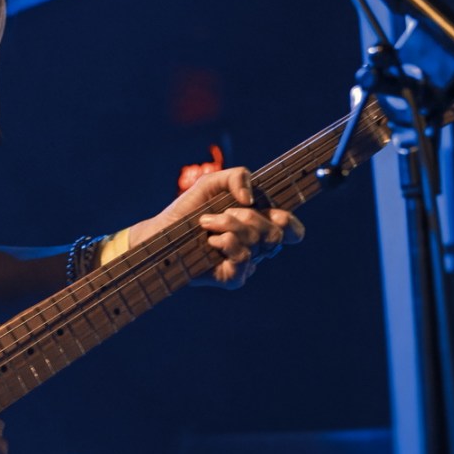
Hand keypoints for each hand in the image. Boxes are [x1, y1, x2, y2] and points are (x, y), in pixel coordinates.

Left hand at [126, 165, 304, 288]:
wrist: (162, 231)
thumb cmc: (189, 209)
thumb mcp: (213, 182)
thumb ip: (238, 176)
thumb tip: (251, 199)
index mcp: (259, 224)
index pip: (291, 230)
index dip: (289, 224)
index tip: (276, 213)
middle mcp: (256, 246)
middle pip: (275, 235)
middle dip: (248, 218)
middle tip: (222, 214)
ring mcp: (245, 264)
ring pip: (257, 243)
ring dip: (229, 225)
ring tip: (206, 224)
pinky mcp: (232, 277)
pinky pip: (244, 260)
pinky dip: (226, 243)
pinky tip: (209, 241)